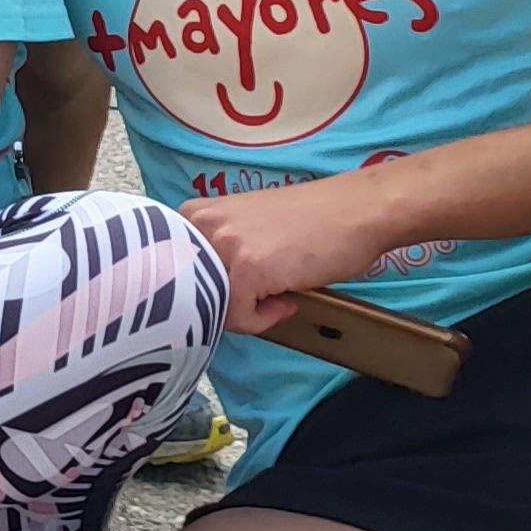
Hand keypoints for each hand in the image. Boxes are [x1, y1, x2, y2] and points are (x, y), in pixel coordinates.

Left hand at [181, 179, 392, 333]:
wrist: (356, 210)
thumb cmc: (308, 222)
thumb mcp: (246, 227)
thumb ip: (217, 251)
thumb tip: (203, 298)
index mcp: (194, 214)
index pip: (175, 273)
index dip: (206, 291)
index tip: (236, 293)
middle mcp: (200, 225)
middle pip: (189, 293)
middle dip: (223, 305)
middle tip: (260, 299)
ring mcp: (222, 245)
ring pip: (210, 307)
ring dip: (243, 313)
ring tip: (276, 296)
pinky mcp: (247, 268)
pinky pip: (238, 317)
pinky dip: (262, 320)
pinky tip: (288, 299)